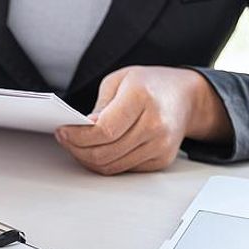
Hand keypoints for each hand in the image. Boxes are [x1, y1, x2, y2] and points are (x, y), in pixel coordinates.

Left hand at [55, 66, 232, 174]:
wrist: (186, 96)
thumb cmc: (151, 85)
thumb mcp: (119, 80)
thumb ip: (100, 106)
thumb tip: (83, 129)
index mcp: (142, 98)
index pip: (104, 130)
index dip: (78, 136)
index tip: (63, 132)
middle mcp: (155, 124)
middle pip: (105, 152)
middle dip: (77, 149)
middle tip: (65, 140)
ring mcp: (160, 145)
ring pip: (112, 166)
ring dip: (88, 159)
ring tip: (77, 146)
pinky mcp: (161, 159)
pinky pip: (124, 169)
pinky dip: (106, 162)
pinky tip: (97, 150)